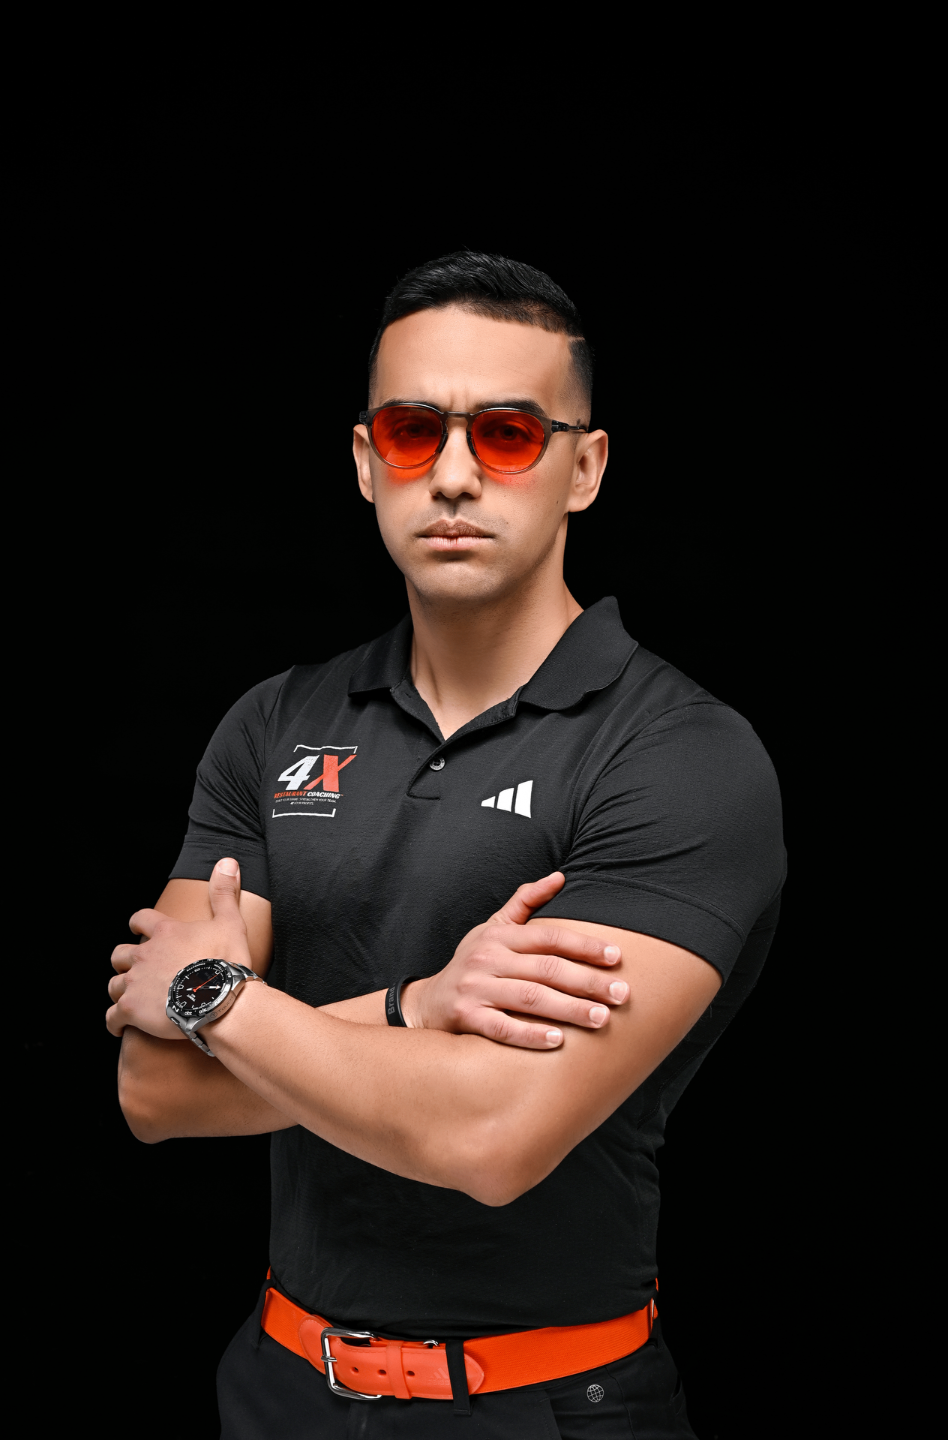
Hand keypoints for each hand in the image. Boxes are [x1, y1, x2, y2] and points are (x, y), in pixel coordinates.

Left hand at [107, 858, 252, 1038]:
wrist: (219, 1000)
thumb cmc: (226, 963)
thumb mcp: (230, 922)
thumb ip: (224, 893)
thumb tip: (227, 863)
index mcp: (165, 933)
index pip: (140, 919)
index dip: (137, 923)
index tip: (136, 927)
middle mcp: (144, 955)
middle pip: (119, 954)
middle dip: (123, 961)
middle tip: (135, 970)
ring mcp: (135, 983)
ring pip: (114, 985)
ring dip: (120, 991)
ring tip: (131, 1000)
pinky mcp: (131, 1010)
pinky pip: (112, 1018)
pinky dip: (114, 1022)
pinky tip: (120, 1027)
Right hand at [402, 872, 628, 1048]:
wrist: (427, 1002)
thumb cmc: (472, 962)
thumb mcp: (493, 927)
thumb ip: (525, 902)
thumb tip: (560, 877)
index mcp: (499, 935)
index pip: (548, 937)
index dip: (584, 946)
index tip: (616, 957)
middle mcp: (487, 958)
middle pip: (546, 969)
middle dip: (588, 981)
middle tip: (622, 994)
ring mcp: (475, 988)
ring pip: (530, 998)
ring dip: (569, 1009)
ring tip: (602, 1019)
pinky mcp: (466, 1017)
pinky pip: (502, 1028)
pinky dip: (531, 1035)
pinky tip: (559, 1041)